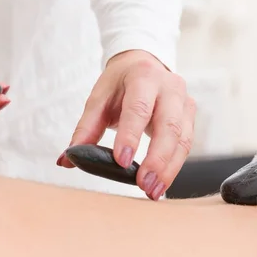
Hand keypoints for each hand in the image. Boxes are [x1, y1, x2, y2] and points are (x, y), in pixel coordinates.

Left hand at [59, 50, 195, 199]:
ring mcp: (184, 102)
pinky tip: (161, 183)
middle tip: (143, 185)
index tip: (122, 161)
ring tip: (152, 191)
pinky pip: (186, 145)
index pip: (139, 108)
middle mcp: (169, 87)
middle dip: (157, 159)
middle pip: (169, 126)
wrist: (144, 66)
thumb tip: (66, 160)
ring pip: (182, 139)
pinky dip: (174, 167)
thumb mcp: (99, 99)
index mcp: (143, 77)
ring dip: (168, 169)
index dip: (131, 135)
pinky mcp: (190, 117)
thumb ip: (84, 129)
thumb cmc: (119, 85)